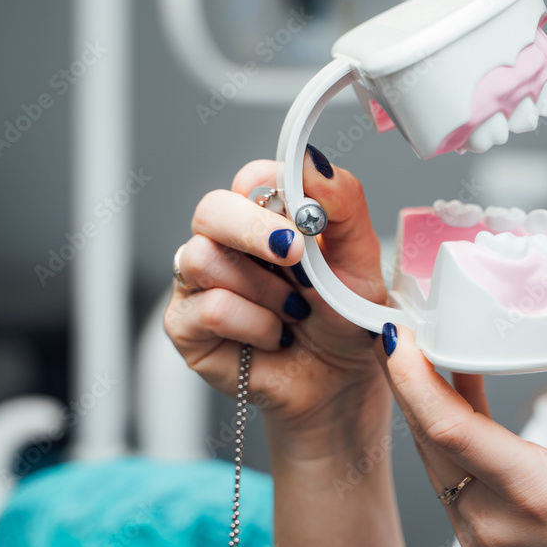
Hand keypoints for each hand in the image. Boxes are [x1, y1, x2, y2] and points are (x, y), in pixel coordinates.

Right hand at [163, 153, 389, 459]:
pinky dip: (253, 324)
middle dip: (253, 230)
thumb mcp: (361, 259)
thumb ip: (343, 203)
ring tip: (293, 312)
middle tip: (293, 256)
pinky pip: (209, 308)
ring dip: (263, 290)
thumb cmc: (344, 321)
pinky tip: (274, 337)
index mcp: (266, 216)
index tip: (307, 221)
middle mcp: (227, 242)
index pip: (251, 178)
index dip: (275, 192)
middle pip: (211, 209)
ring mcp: (200, 282)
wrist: (340, 384)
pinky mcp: (186, 324)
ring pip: (202, 258)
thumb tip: (314, 163)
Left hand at [374, 291, 546, 546]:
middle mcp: (491, 519)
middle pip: (427, 435)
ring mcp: (474, 533)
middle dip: (404, 377)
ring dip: (418, 400)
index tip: (397, 336)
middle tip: (398, 324)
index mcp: (533, 493)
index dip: (413, 379)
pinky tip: (445, 388)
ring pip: (429, 453)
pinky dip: (439, 428)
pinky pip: (441, 471)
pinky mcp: (468, 535)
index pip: (450, 429)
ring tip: (417, 347)